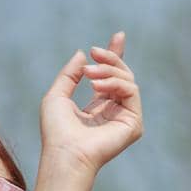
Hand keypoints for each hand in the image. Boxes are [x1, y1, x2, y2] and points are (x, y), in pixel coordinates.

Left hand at [39, 30, 142, 176]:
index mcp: (98, 107)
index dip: (115, 56)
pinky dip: (115, 83)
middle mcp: (114, 112)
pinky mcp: (134, 123)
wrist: (64, 154)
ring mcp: (125, 118)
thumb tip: (82, 54)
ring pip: (127, 80)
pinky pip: (131, 91)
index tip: (118, 36)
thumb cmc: (56, 132)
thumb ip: (69, 74)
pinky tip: (97, 86)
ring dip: (108, 71)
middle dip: (110, 58)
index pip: (112, 78)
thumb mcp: (57, 96)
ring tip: (89, 75)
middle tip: (94, 52)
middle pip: (123, 75)